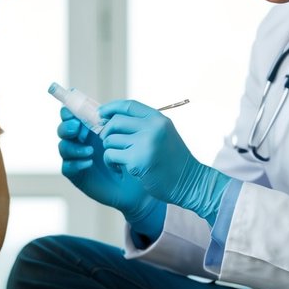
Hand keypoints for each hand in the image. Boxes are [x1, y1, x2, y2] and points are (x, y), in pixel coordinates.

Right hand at [57, 107, 163, 236]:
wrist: (138, 184)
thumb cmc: (134, 157)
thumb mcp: (128, 135)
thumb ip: (116, 120)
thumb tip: (104, 107)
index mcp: (89, 127)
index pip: (72, 115)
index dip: (69, 112)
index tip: (75, 112)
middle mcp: (80, 141)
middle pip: (63, 129)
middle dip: (67, 127)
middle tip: (77, 129)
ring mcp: (77, 158)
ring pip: (63, 147)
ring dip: (74, 147)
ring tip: (91, 151)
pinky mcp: (77, 174)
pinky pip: (67, 167)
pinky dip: (76, 163)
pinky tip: (89, 163)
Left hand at [98, 100, 229, 224]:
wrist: (189, 183)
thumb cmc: (172, 160)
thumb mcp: (162, 134)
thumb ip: (143, 125)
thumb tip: (110, 118)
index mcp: (158, 119)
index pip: (128, 106)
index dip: (111, 108)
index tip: (100, 113)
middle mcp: (152, 128)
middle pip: (115, 121)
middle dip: (106, 131)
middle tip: (107, 141)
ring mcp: (145, 144)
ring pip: (110, 140)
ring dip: (109, 150)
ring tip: (118, 159)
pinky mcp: (137, 161)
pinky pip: (111, 155)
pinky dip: (110, 163)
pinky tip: (119, 169)